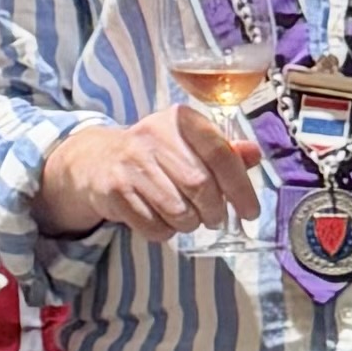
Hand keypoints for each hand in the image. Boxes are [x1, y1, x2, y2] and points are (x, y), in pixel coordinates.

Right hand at [36, 103, 257, 244]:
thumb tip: (254, 154)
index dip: (240, 187)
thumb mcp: (187, 142)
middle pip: (200, 186)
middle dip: (214, 210)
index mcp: (179, 119)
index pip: (219, 153)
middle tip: (215, 217)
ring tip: (187, 217)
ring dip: (189, 223)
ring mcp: (131, 163)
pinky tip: (162, 219)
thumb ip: (222, 150)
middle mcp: (153, 136)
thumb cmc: (154, 154)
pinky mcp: (114, 190)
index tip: (250, 211)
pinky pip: (153, 226)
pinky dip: (164, 231)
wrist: (98, 160)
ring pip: (177, 210)